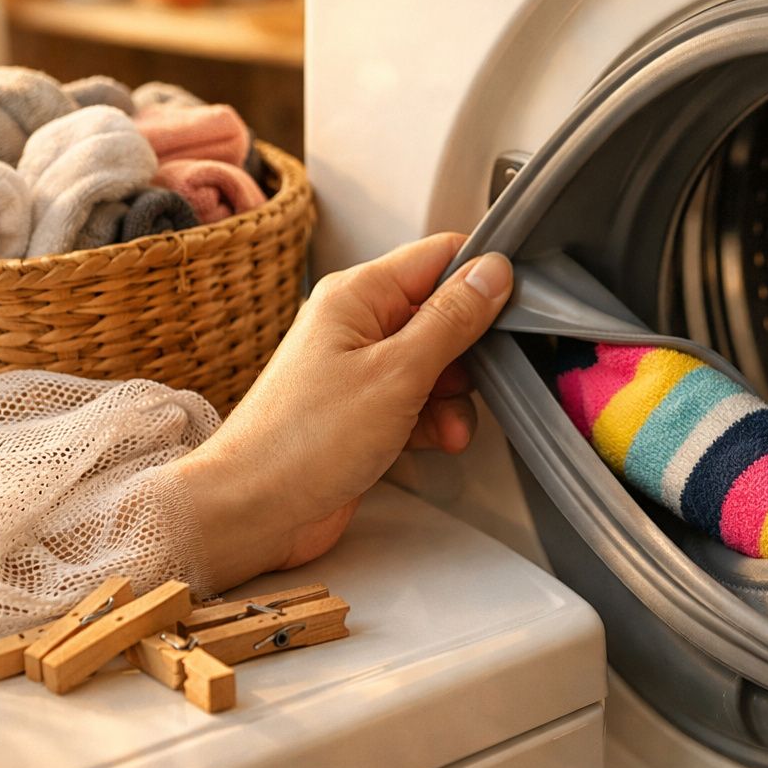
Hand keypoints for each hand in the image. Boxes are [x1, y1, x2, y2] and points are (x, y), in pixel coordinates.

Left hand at [175, 232, 512, 588]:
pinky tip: (438, 442)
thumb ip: (451, 320)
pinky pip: (418, 402)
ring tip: (451, 425)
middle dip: (471, 351)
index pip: (438, 257)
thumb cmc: (302, 441)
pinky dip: (436, 421)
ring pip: (436, 364)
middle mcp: (356, 325)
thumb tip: (492, 273)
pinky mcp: (363, 412)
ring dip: (455, 396)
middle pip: (442, 313)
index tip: (516, 305)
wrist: (251, 511)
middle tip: (479, 378)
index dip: (481, 276)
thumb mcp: (397, 373)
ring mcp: (359, 370)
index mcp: (358, 296)